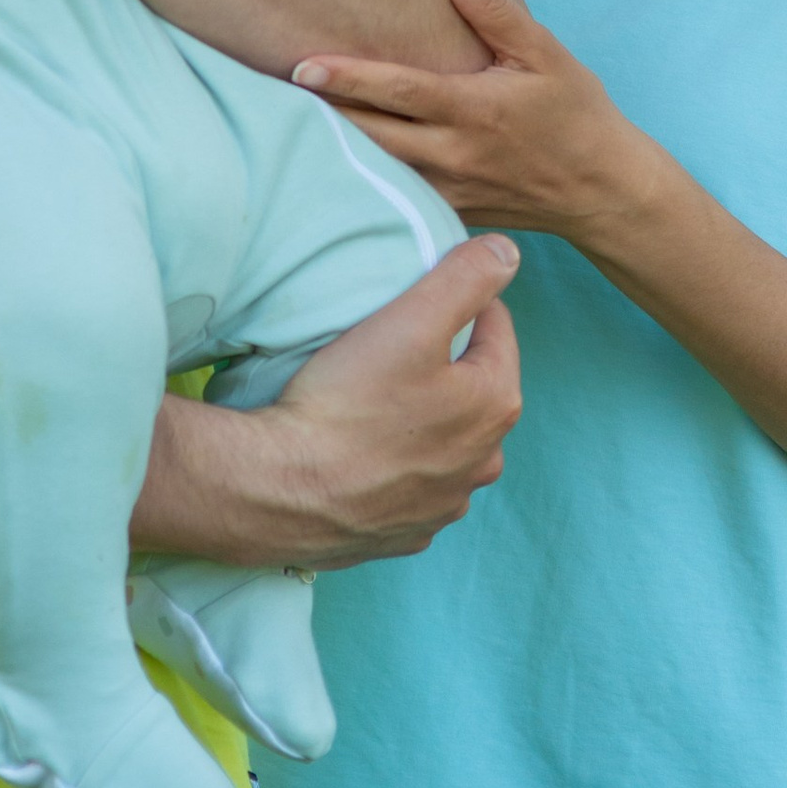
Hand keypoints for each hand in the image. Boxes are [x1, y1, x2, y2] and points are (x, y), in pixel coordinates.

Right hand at [137, 235, 521, 569]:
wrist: (278, 492)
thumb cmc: (347, 402)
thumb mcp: (410, 320)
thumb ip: (467, 277)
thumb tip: (508, 252)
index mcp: (496, 405)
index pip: (494, 328)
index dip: (456, 303)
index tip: (413, 302)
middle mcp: (482, 463)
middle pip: (472, 386)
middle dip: (443, 363)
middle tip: (388, 347)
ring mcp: (443, 506)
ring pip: (444, 439)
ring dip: (422, 417)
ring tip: (372, 398)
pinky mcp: (404, 535)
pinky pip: (411, 485)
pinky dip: (395, 465)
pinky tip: (361, 451)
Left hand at [292, 0, 662, 246]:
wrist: (604, 192)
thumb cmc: (576, 113)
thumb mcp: (544, 52)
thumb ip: (493, 10)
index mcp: (474, 109)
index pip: (399, 91)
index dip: (348, 77)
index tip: (300, 65)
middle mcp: (454, 154)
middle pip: (370, 135)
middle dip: (318, 114)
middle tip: (265, 91)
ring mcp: (448, 190)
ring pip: (375, 170)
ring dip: (332, 148)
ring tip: (282, 124)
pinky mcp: (448, 213)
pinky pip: (393, 196)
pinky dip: (360, 177)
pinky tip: (329, 162)